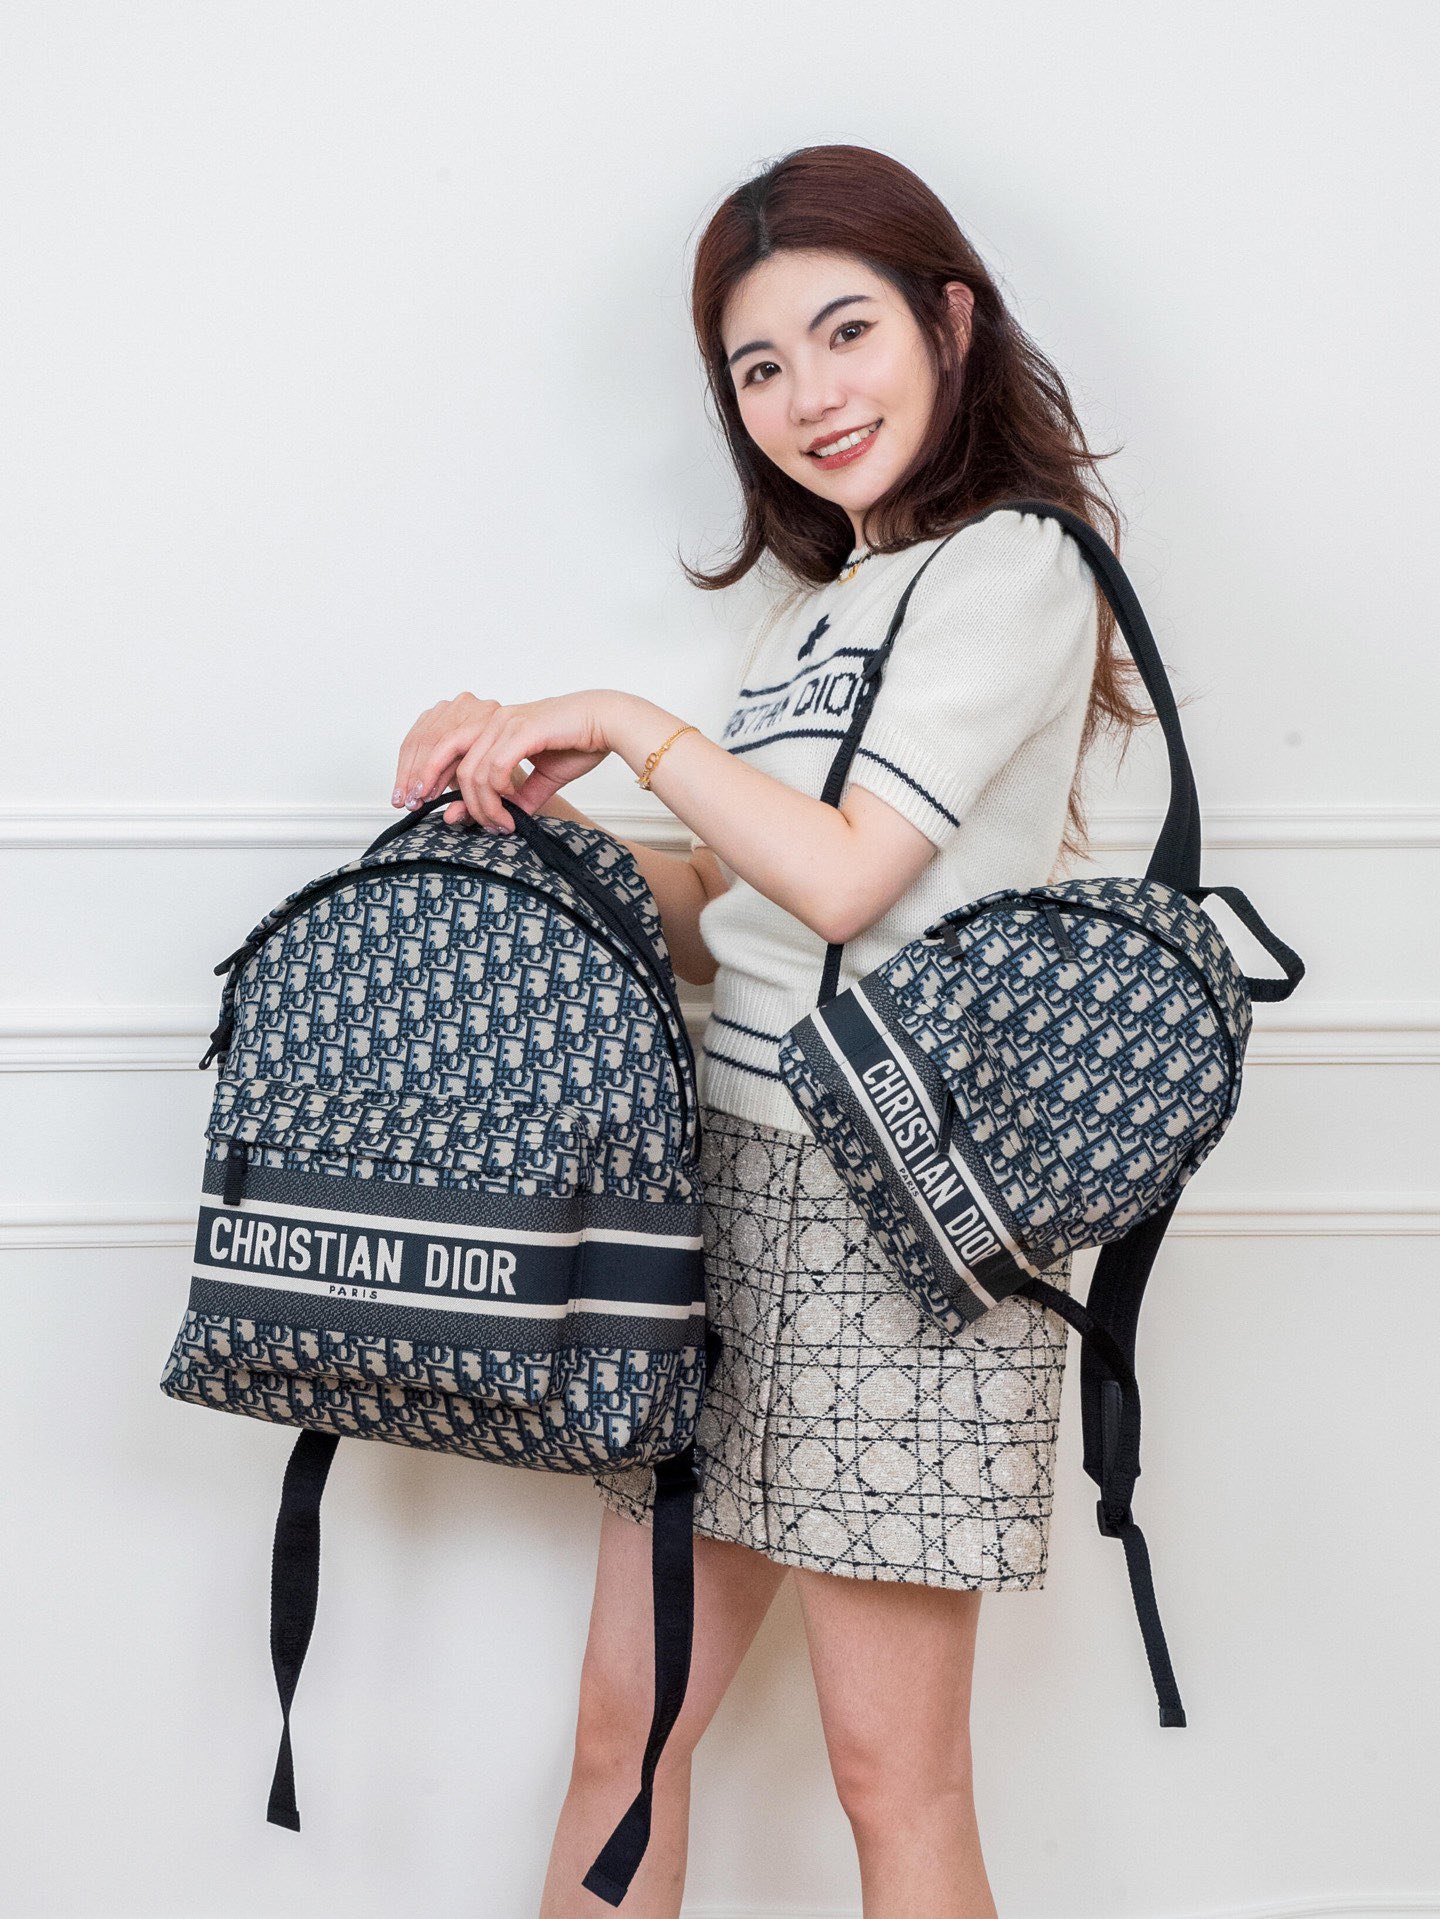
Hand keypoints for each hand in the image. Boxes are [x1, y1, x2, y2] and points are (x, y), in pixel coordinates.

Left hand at [392, 691, 617, 829]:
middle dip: (449, 797)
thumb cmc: (578, 743)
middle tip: (461, 824)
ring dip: (483, 806)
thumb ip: (519, 798)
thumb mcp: (542, 779)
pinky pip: (495, 768)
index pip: (448, 754)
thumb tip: (502, 822)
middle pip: (450, 763)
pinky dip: (499, 794)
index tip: (447, 813)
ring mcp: (504, 723)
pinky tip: (512, 804)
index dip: (436, 782)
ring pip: (472, 772)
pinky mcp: (521, 730)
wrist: (607, 723)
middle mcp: (492, 720)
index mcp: (490, 726)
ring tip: (499, 824)